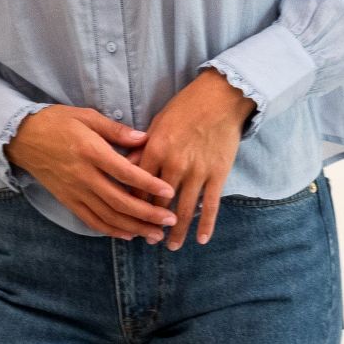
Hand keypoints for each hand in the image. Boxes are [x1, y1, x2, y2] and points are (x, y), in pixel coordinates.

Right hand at [3, 105, 179, 239]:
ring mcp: (74, 191)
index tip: (169, 191)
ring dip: (134, 227)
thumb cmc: (57, 121)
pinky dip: (110, 230)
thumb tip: (144, 139)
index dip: (148, 183)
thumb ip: (116, 130)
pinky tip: (128, 234)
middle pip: (119, 201)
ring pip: (107, 216)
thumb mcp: (87, 116)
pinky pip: (90, 220)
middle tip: (170, 220)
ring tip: (156, 234)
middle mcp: (83, 175)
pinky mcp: (67, 200)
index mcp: (90, 152)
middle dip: (147, 213)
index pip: (124, 172)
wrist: (22, 137)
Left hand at [128, 70, 255, 249]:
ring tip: (172, 246)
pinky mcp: (218, 174)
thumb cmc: (184, 107)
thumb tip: (123, 167)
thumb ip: (141, 148)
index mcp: (155, 149)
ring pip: (184, 209)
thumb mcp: (157, 123)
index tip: (129, 219)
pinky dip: (206, 224)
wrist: (220, 97)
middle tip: (148, 239)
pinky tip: (202, 239)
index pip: (138, 186)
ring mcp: (198, 171)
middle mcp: (175, 164)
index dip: (132, 205)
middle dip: (152, 224)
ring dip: (177, 231)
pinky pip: (211, 205)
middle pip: (159, 202)